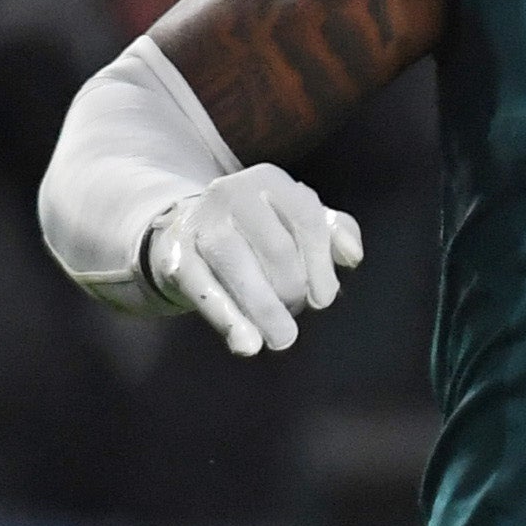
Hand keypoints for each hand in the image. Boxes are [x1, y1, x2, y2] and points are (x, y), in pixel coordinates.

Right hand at [143, 165, 362, 355]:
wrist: (187, 231)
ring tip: (282, 339)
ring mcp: (199, 222)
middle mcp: (232, 193)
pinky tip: (246, 344)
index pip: (307, 219)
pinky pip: (202, 287)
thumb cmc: (261, 229)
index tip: (324, 300)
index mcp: (270, 181)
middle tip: (297, 314)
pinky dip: (227, 317)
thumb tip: (352, 256)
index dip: (320, 264)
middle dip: (293, 288)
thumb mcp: (299, 221)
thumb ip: (336, 232)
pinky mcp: (174, 253)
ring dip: (264, 308)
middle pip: (275, 247)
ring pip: (237, 266)